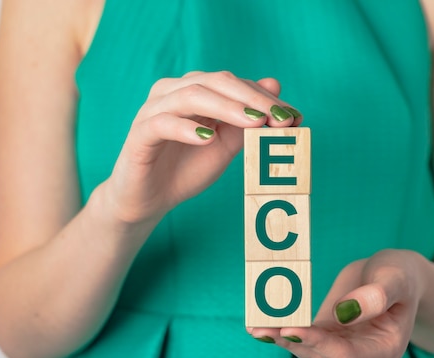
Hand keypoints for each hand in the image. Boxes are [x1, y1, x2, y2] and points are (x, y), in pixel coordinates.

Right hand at [98, 71, 301, 226]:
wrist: (149, 200)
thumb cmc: (186, 170)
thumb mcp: (225, 147)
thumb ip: (247, 121)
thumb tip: (275, 85)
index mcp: (196, 91)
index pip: (235, 84)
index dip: (265, 98)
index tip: (294, 117)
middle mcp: (173, 93)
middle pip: (215, 82)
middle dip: (252, 99)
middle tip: (279, 117)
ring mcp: (154, 110)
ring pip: (191, 96)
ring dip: (226, 107)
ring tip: (252, 123)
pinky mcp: (139, 134)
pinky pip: (162, 123)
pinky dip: (186, 128)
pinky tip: (208, 137)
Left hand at [248, 249, 426, 357]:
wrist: (394, 276)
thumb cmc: (400, 275)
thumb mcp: (396, 277)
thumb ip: (378, 295)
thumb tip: (346, 312)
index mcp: (385, 351)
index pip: (346, 355)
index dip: (317, 343)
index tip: (291, 328)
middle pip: (321, 357)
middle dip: (291, 342)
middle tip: (262, 328)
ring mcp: (342, 351)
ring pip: (307, 350)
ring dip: (280, 339)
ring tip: (255, 327)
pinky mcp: (326, 338)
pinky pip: (302, 337)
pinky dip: (281, 330)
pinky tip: (258, 324)